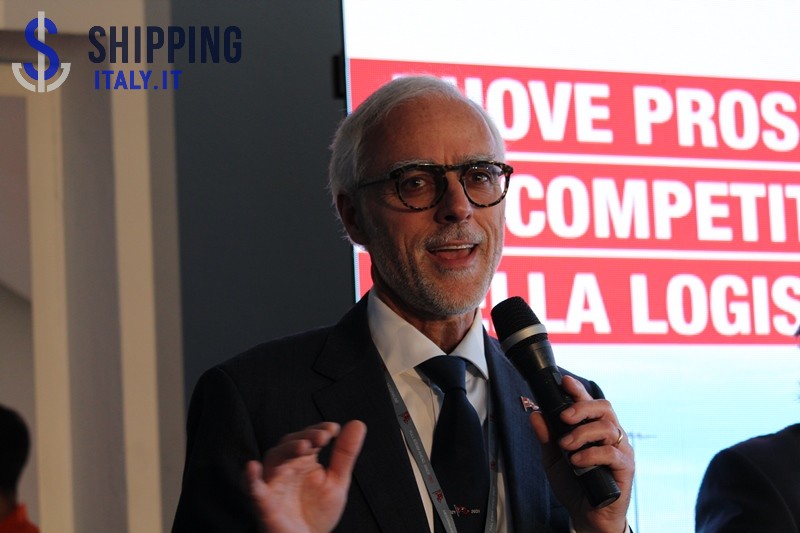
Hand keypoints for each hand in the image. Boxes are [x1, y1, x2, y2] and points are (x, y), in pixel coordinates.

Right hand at [245, 420, 366, 532]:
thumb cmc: (318, 512)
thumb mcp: (337, 482)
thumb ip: (344, 454)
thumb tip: (358, 423)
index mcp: (303, 461)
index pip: (307, 437)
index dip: (318, 430)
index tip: (334, 429)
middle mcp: (286, 468)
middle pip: (289, 444)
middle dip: (305, 437)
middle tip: (323, 437)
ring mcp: (274, 484)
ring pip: (274, 459)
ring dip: (287, 450)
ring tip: (304, 447)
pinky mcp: (265, 504)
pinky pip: (254, 490)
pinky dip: (250, 479)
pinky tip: (252, 467)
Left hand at [529, 376, 633, 532]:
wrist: (587, 515)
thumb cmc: (574, 485)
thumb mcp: (553, 459)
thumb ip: (546, 438)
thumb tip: (536, 415)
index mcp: (593, 429)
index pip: (589, 403)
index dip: (578, 390)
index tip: (564, 382)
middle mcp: (610, 435)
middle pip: (604, 407)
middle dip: (582, 407)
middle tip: (564, 417)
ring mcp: (620, 450)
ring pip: (608, 428)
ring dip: (582, 434)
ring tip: (566, 446)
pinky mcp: (625, 468)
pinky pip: (612, 453)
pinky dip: (591, 454)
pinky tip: (577, 461)